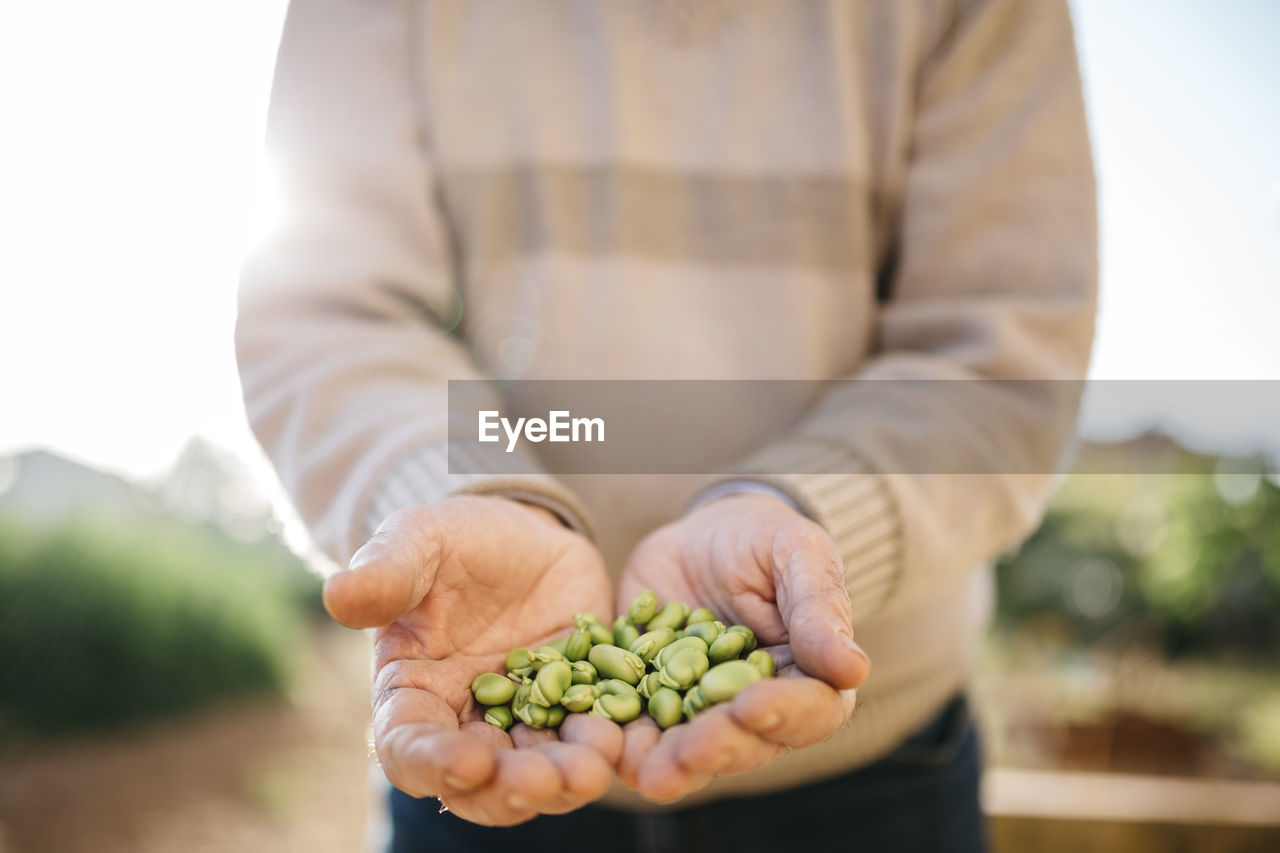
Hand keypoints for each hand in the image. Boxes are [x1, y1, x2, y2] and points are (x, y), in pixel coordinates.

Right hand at [323, 495, 622, 824]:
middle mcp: (464, 724)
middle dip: (508, 789)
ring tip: (591, 767)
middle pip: (478, 783)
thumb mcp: (420, 541)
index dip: (432, 763)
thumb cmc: (455, 540)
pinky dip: (602, 749)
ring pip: (537, 773)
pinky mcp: (575, 710)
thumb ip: (386, 570)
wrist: (525, 535)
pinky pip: (586, 741)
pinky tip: (619, 740)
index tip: (467, 761)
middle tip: (540, 781)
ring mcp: (524, 723)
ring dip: (562, 780)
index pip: (407, 747)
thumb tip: (338, 594)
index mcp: (411, 694)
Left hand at [614, 491, 870, 802]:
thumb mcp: (796, 554)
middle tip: (691, 750)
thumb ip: (819, 607)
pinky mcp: (652, 704)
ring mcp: (703, 714)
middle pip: (747, 744)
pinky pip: (639, 731)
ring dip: (673, 764)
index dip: (784, 713)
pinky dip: (624, 743)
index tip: (753, 705)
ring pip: (693, 752)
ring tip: (649, 771)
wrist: (700, 536)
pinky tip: (608, 748)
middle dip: (718, 748)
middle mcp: (759, 710)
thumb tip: (852, 669)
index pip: (810, 711)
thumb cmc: (763, 540)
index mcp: (809, 679)